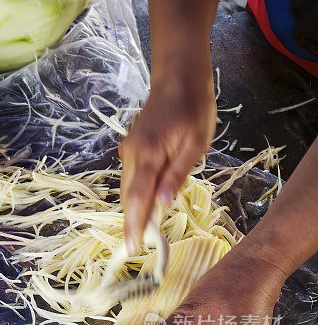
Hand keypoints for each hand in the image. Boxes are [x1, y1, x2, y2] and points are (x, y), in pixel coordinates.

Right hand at [120, 61, 216, 252]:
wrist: (178, 76)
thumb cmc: (194, 108)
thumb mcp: (196, 143)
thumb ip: (177, 174)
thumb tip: (163, 203)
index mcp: (149, 154)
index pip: (137, 197)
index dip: (134, 224)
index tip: (132, 248)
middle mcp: (132, 154)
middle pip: (128, 196)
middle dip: (133, 222)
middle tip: (140, 247)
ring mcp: (129, 151)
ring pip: (128, 188)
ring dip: (134, 209)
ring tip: (143, 232)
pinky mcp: (131, 148)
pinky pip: (131, 177)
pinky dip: (137, 194)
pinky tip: (147, 204)